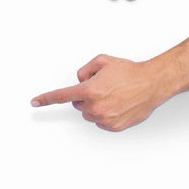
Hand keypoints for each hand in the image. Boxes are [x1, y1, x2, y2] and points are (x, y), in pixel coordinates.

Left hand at [30, 54, 170, 131]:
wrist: (152, 83)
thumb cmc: (130, 73)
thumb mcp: (102, 61)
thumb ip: (84, 70)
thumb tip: (79, 80)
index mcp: (90, 90)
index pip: (62, 96)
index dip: (46, 99)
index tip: (35, 102)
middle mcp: (96, 107)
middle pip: (78, 103)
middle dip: (85, 95)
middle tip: (102, 87)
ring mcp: (106, 118)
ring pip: (88, 113)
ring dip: (95, 105)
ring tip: (113, 95)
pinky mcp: (115, 127)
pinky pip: (101, 121)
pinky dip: (105, 114)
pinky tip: (117, 104)